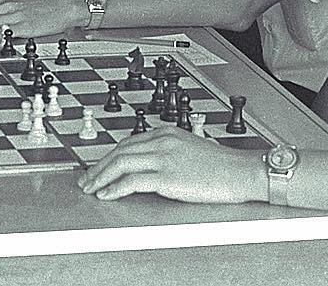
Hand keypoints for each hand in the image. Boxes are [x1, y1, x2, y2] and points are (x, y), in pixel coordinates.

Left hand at [78, 126, 264, 203]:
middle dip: (98, 166)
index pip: (127, 142)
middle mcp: (163, 141)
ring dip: (101, 177)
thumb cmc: (221, 166)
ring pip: (121, 163)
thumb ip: (167, 154)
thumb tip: (146, 169)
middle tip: (86, 179)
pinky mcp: (168, 176)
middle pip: (119, 151)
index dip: (108, 156)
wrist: (242, 171)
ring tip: (91, 188)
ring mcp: (165, 157)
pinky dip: (116, 188)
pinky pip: (133, 181)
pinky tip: (107, 195)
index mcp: (167, 132)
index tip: (97, 167)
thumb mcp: (188, 150)